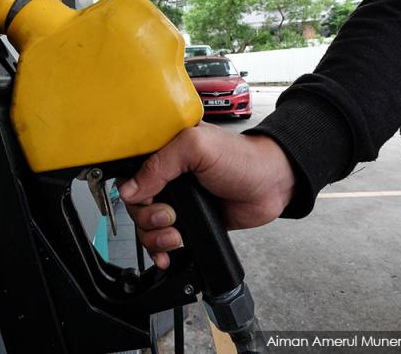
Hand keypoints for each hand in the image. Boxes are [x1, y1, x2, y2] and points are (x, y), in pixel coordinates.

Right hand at [118, 121, 294, 268]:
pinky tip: (167, 253)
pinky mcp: (187, 222)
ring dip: (154, 236)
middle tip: (170, 216)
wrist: (270, 185)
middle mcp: (166, 176)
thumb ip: (161, 164)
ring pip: (145, 226)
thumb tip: (129, 189)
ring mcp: (176, 201)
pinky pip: (162, 240)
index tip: (146, 198)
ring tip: (175, 235)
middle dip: (147, 217)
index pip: (129, 172)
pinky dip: (159, 250)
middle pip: (135, 204)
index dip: (131, 189)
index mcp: (164, 151)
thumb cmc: (241, 158)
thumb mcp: (197, 147)